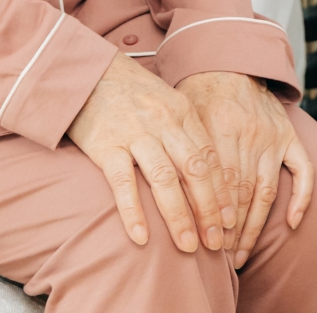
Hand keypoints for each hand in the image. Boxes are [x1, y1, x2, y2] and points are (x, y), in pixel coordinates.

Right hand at [67, 53, 236, 253]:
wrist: (86, 69)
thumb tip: (207, 173)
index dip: (222, 192)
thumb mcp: (166, 101)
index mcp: (183, 112)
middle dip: (208, 211)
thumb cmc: (130, 90)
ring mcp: (135, 133)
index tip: (231, 221)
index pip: (210, 158)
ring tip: (188, 247)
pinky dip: (133, 212)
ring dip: (179, 217)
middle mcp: (164, 122)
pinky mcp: (106, 145)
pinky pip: (123, 183)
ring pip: (165, 180)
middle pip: (194, 171)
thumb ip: (185, 132)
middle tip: (217, 242)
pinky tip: (142, 237)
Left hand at [177, 71, 314, 268]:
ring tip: (241, 253)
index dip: (212, 219)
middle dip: (230, 232)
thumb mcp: (183, 115)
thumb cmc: (199, 92)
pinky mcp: (289, 135)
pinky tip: (292, 222)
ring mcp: (272, 137)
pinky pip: (303, 170)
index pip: (217, 186)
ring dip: (255, 226)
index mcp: (220, 130)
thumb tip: (165, 192)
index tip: (204, 245)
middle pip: (241, 195)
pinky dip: (302, 197)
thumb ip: (180, 150)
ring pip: (265, 190)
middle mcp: (249, 135)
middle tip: (221, 259)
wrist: (229, 60)